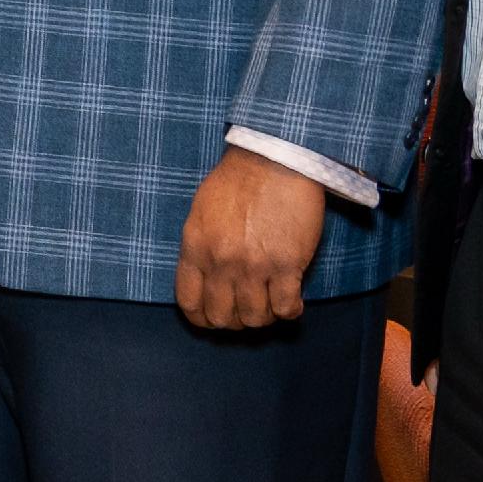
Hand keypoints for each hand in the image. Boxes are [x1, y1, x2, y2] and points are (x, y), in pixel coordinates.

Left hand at [175, 147, 329, 329]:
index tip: (213, 318)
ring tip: (270, 305)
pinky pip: (285, 308)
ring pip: (254, 318)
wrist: (274, 159)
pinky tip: (293, 303)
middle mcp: (220, 262)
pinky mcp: (286, 265)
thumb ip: (200, 246)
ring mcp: (253, 266)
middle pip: (221, 317)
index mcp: (195, 248)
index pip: (189, 303)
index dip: (202, 318)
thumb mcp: (201, 212)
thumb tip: (205, 276)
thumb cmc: (238, 180)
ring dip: (263, 318)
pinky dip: (289, 312)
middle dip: (233, 322)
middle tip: (246, 312)